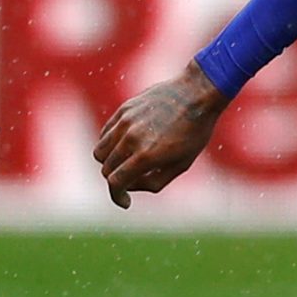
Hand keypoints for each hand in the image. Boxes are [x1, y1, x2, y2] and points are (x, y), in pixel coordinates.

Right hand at [93, 61, 229, 207]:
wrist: (196, 94)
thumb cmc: (194, 132)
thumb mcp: (181, 164)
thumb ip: (154, 181)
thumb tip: (130, 186)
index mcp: (146, 155)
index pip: (116, 182)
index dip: (117, 196)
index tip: (125, 202)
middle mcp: (130, 138)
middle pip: (106, 169)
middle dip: (116, 180)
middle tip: (132, 180)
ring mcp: (124, 122)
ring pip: (100, 151)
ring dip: (110, 162)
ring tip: (128, 162)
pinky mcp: (123, 110)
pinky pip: (105, 133)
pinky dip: (110, 144)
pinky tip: (127, 145)